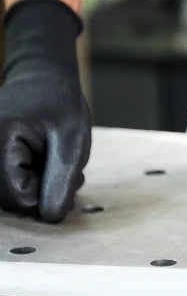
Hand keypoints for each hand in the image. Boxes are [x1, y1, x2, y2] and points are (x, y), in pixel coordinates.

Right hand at [0, 0, 90, 221]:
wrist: (43, 77)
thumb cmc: (60, 104)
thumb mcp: (71, 142)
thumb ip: (61, 180)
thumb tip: (50, 218)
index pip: (19, 198)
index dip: (47, 193)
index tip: (63, 169)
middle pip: (10, 200)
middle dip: (42, 189)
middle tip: (61, 163)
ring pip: (7, 194)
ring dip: (36, 184)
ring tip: (52, 159)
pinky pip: (4, 183)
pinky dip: (27, 178)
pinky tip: (41, 160)